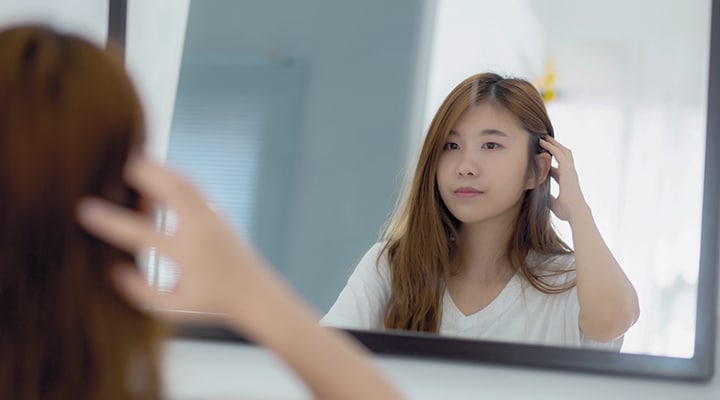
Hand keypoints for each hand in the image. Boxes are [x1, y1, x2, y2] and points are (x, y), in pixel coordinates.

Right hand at [76, 155, 268, 323]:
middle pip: (171, 190)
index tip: (85, 209)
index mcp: (187, 255)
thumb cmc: (211, 303)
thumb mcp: (172, 308)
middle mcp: (201, 230)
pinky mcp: (217, 210)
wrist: (254, 292)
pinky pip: (192, 185)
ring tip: (132, 164)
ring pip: (183, 181)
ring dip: (158, 169)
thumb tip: (115, 268)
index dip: (112, 221)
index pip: (143, 233)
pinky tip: (155, 175)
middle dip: (143, 173)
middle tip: (113, 166)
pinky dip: (172, 176)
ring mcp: (212, 216)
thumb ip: (140, 292)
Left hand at [539, 136, 589, 221]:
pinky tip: (544, 142)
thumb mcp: (553, 203)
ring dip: (553, 144)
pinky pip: (559, 154)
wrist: (575, 213)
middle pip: (563, 156)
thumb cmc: (566, 211)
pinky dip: (552, 147)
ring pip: (563, 152)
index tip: (541, 157)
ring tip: (544, 137)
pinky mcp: (568, 170)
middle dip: (554, 148)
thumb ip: (547, 197)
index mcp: (567, 181)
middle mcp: (570, 174)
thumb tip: (539, 195)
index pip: (559, 168)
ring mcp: (570, 171)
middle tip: (545, 141)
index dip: (550, 163)